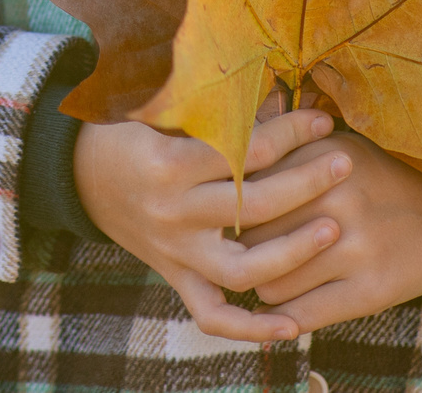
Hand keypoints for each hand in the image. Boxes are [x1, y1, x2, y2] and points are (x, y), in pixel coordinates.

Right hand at [73, 108, 351, 342]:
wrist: (77, 175)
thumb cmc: (126, 131)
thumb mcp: (161, 110)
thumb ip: (216, 110)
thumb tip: (281, 93)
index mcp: (168, 165)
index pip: (243, 150)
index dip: (289, 131)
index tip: (322, 119)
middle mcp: (173, 214)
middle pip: (253, 205)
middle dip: (306, 182)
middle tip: (344, 164)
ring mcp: (175, 252)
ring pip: (242, 268)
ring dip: (292, 252)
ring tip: (333, 229)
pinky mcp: (174, 276)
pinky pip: (213, 315)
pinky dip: (252, 328)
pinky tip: (294, 326)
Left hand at [236, 129, 421, 333]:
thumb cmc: (377, 180)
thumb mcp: (336, 147)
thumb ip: (284, 149)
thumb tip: (224, 161)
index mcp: (321, 159)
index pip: (246, 190)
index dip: (232, 209)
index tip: (231, 217)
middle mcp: (336, 199)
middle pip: (251, 237)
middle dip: (243, 249)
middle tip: (248, 253)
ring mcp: (355, 247)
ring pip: (269, 280)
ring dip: (265, 283)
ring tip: (272, 276)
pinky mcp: (371, 290)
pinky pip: (302, 313)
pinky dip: (285, 316)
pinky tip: (285, 308)